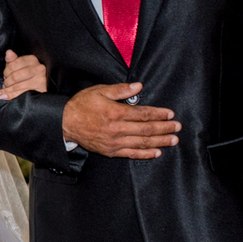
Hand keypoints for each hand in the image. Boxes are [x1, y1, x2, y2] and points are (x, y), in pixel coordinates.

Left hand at [0, 50, 47, 99]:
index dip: (6, 71)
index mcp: (31, 59)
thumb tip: (8, 52)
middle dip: (7, 81)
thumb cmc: (32, 73)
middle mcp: (37, 67)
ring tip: (4, 91)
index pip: (14, 64)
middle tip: (5, 83)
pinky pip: (22, 92)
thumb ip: (13, 60)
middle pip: (15, 76)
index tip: (5, 75)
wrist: (48, 82)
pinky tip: (3, 96)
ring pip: (18, 85)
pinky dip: (11, 95)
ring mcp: (40, 78)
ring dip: (8, 89)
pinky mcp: (41, 88)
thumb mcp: (22, 64)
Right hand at [61, 82, 179, 158]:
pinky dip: (145, 154)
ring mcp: (114, 142)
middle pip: (146, 129)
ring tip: (173, 140)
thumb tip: (138, 87)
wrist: (64, 123)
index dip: (158, 114)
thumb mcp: (99, 91)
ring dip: (160, 141)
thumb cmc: (81, 105)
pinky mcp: (110, 151)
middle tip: (177, 127)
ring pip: (142, 143)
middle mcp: (117, 129)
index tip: (170, 113)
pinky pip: (131, 154)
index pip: (143, 114)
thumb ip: (120, 90)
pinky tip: (157, 152)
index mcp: (115, 113)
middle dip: (164, 128)